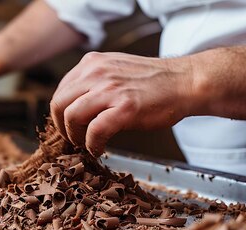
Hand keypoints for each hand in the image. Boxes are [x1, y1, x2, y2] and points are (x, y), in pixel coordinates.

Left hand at [50, 52, 196, 155]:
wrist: (185, 82)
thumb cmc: (154, 82)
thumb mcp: (116, 70)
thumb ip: (95, 82)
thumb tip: (76, 105)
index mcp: (93, 63)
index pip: (61, 90)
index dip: (60, 113)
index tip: (68, 126)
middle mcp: (97, 73)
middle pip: (59, 104)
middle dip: (62, 127)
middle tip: (73, 139)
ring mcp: (110, 89)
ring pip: (71, 117)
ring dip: (75, 137)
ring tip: (85, 144)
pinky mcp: (125, 108)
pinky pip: (94, 131)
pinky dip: (92, 145)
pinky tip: (99, 149)